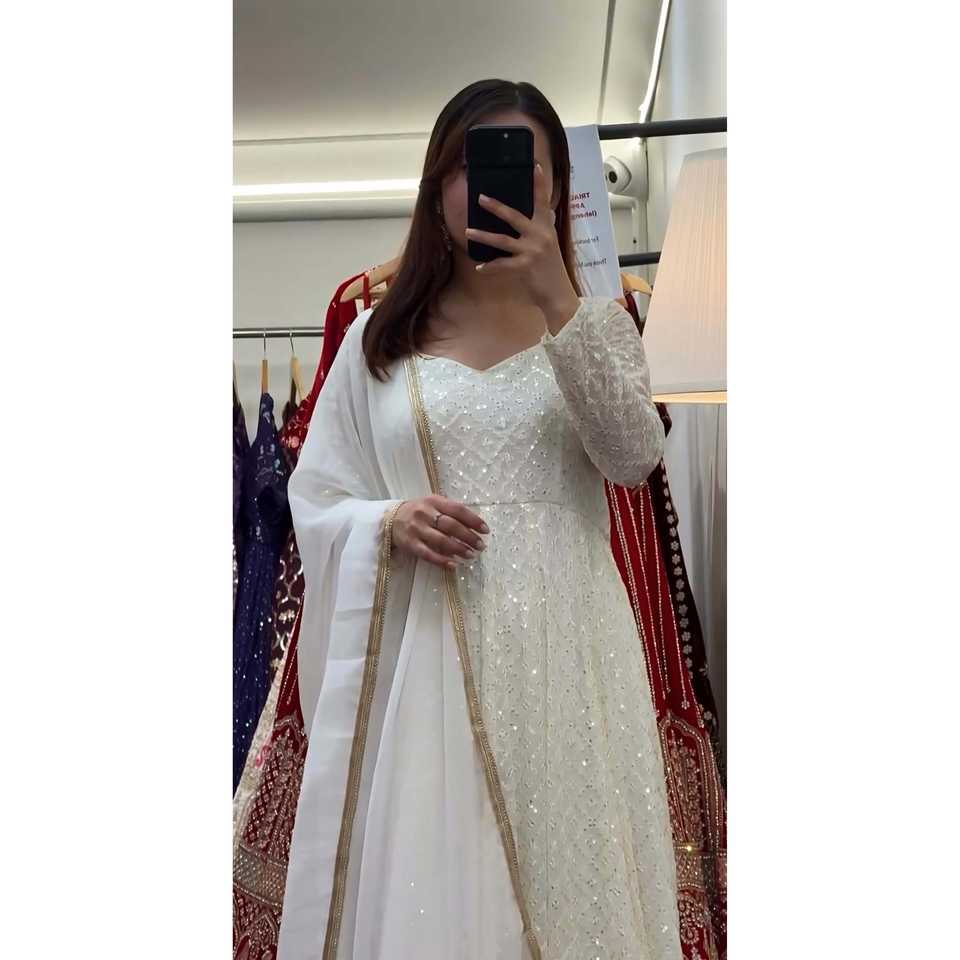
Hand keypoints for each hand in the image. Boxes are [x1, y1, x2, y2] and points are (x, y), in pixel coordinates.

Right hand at [392, 495, 489, 569]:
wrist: (391, 519)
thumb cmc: (418, 512)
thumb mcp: (433, 504)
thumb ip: (450, 511)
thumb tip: (474, 525)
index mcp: (434, 501)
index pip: (458, 510)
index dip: (473, 520)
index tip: (485, 530)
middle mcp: (425, 514)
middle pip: (451, 526)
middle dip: (469, 537)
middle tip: (481, 545)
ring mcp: (417, 529)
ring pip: (441, 541)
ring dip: (459, 549)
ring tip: (471, 555)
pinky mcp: (410, 544)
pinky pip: (428, 554)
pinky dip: (442, 560)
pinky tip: (453, 565)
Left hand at [464, 162, 578, 312]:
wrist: (558, 292)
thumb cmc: (551, 267)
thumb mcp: (551, 243)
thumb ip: (545, 226)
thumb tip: (546, 212)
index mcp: (546, 226)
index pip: (543, 201)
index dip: (539, 183)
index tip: (535, 165)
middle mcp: (540, 235)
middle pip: (515, 216)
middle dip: (496, 207)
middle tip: (480, 198)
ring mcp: (532, 250)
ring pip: (502, 240)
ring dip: (483, 236)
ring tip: (467, 231)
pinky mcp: (525, 266)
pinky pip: (502, 264)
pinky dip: (490, 266)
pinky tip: (479, 267)